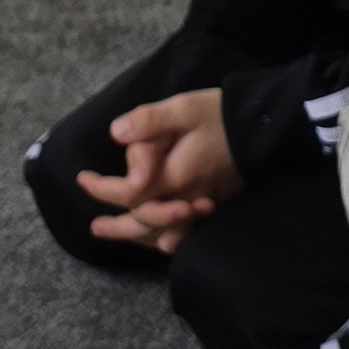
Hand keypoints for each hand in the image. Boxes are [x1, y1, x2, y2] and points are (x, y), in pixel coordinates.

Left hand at [76, 88, 238, 251]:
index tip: (82, 179)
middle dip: (117, 226)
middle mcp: (187, 199)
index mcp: (174, 176)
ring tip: (126, 240)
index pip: (129, 194)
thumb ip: (149, 122)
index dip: (102, 189)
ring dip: (140, 238)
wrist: (266, 127)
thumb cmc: (220, 114)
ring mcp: (203, 207)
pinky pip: (185, 235)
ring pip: (165, 236)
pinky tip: (159, 236)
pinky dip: (167, 238)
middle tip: (94, 227)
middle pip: (144, 224)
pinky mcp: (215, 208)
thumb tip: (117, 134)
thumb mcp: (182, 108)